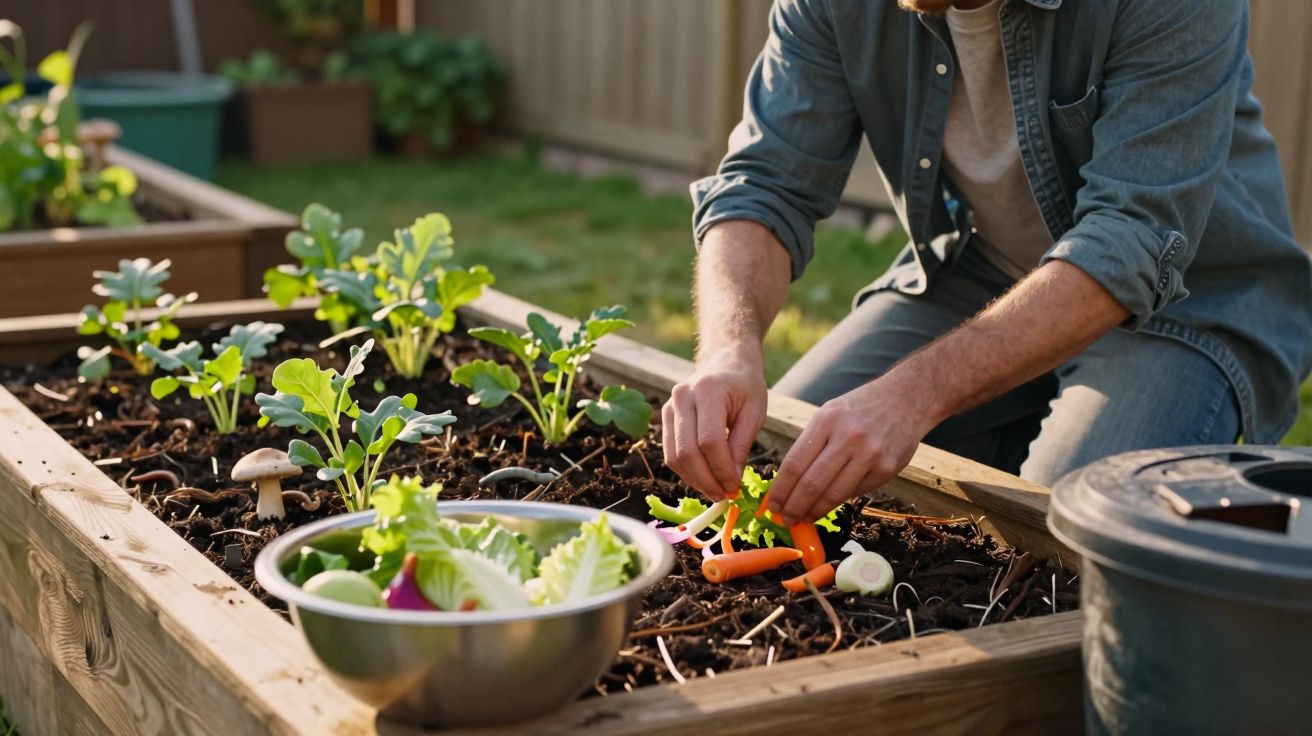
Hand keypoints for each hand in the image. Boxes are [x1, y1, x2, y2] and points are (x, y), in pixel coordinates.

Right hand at [662, 346, 767, 499]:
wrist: (726, 361)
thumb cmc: (745, 386)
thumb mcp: (754, 412)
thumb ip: (741, 445)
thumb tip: (731, 481)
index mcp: (708, 391)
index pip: (709, 440)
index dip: (721, 469)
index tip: (734, 487)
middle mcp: (682, 397)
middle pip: (687, 450)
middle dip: (706, 479)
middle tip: (724, 496)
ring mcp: (669, 406)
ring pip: (674, 455)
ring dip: (694, 480)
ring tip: (715, 491)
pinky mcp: (665, 417)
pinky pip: (671, 452)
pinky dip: (687, 471)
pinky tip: (704, 479)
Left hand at [767, 375, 940, 524]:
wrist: (907, 399)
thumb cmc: (861, 408)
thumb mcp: (830, 414)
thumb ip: (812, 444)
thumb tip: (789, 482)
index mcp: (827, 421)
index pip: (795, 463)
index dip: (780, 490)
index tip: (771, 505)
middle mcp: (847, 438)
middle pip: (811, 483)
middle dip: (794, 506)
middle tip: (784, 519)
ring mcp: (869, 455)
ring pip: (833, 494)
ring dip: (814, 511)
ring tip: (803, 518)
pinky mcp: (886, 469)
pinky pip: (855, 492)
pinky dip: (838, 502)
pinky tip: (826, 507)